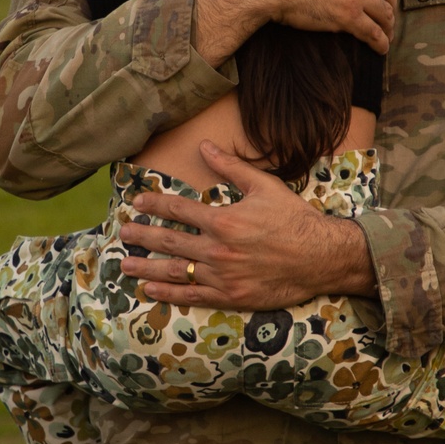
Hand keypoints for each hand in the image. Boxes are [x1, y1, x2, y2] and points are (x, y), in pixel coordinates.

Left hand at [120, 142, 378, 306]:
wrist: (321, 257)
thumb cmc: (295, 219)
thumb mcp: (265, 186)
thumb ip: (231, 167)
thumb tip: (205, 147)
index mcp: (224, 220)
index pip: (179, 211)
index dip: (155, 205)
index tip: (137, 203)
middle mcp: (218, 249)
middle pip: (169, 242)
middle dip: (143, 236)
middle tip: (123, 233)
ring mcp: (222, 276)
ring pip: (175, 271)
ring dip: (146, 268)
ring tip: (125, 265)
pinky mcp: (230, 296)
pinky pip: (192, 296)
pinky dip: (169, 294)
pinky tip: (150, 291)